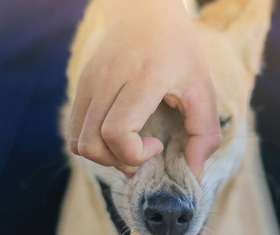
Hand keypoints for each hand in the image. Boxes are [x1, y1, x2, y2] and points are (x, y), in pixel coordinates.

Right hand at [68, 0, 220, 179]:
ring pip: (77, 141)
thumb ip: (205, 133)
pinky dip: (93, 142)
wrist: (145, 11)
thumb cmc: (179, 49)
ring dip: (103, 155)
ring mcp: (90, 81)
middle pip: (91, 144)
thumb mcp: (203, 88)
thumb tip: (194, 173)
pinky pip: (74, 129)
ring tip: (127, 147)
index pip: (116, 132)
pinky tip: (116, 135)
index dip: (134, 153)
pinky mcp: (81, 84)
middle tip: (142, 153)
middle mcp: (108, 80)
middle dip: (118, 162)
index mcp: (143, 79)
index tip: (157, 145)